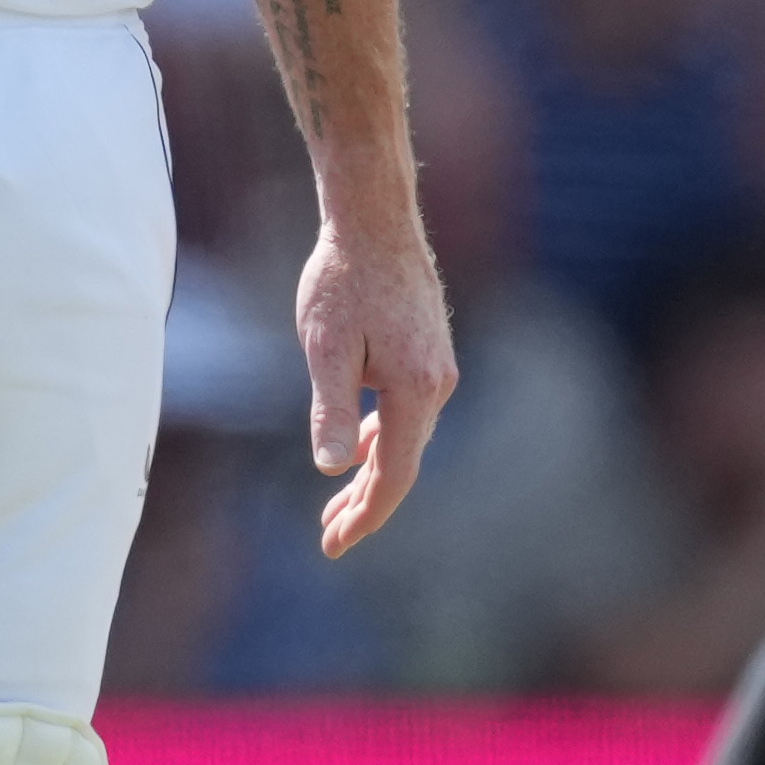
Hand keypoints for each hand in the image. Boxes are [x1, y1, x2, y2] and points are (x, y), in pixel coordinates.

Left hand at [295, 214, 459, 556]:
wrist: (374, 218)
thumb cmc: (342, 278)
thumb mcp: (325, 347)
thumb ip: (331, 410)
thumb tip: (333, 469)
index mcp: (416, 389)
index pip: (394, 475)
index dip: (366, 516)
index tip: (334, 546)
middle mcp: (439, 384)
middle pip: (404, 464)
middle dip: (365, 505)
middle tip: (329, 540)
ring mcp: (439, 368)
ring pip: (407, 440)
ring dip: (373, 474)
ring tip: (337, 509)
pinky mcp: (431, 354)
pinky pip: (409, 413)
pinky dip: (383, 440)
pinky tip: (361, 451)